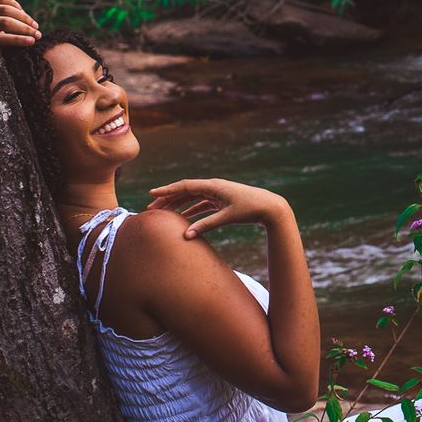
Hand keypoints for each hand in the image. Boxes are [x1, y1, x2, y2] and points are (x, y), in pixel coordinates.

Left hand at [0, 0, 40, 47]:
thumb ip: (2, 46)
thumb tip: (29, 42)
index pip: (0, 38)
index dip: (18, 40)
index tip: (32, 41)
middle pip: (5, 22)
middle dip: (25, 28)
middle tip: (39, 35)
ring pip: (6, 9)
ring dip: (24, 17)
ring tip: (35, 26)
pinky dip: (16, 6)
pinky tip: (24, 13)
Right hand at [145, 178, 289, 239]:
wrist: (270, 207)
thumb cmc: (250, 209)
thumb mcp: (227, 217)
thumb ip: (206, 225)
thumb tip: (186, 235)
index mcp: (213, 186)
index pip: (185, 186)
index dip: (167, 190)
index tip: (152, 194)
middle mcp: (213, 187)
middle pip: (185, 191)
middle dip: (168, 199)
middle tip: (151, 208)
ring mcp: (217, 194)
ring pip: (192, 197)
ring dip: (178, 204)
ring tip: (163, 213)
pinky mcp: (222, 201)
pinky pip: (202, 204)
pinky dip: (191, 210)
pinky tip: (183, 218)